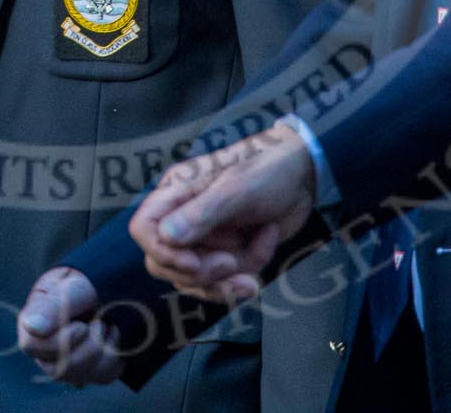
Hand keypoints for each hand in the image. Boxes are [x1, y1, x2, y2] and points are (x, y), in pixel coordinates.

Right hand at [17, 268, 123, 386]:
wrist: (105, 285)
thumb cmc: (83, 281)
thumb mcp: (71, 287)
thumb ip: (53, 305)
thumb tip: (33, 326)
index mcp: (31, 323)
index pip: (32, 346)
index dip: (61, 340)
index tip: (82, 325)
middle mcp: (43, 349)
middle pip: (57, 369)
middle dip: (88, 347)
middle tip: (99, 323)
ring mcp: (64, 363)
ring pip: (79, 376)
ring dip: (102, 350)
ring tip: (106, 325)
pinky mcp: (87, 370)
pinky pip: (100, 377)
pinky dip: (113, 356)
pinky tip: (112, 336)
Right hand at [129, 123, 313, 302]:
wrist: (306, 174)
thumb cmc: (268, 168)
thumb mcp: (236, 189)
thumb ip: (201, 214)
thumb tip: (165, 239)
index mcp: (177, 192)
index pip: (143, 228)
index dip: (161, 252)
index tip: (193, 262)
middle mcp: (184, 217)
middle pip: (164, 263)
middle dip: (198, 273)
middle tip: (231, 263)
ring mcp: (204, 238)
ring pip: (192, 279)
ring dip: (224, 283)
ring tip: (251, 276)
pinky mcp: (225, 253)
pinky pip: (221, 281)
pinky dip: (241, 279)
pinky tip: (260, 266)